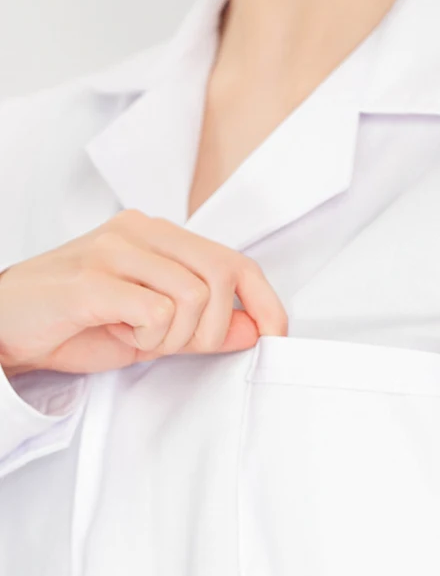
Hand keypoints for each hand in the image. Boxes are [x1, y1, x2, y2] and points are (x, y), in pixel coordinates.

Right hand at [0, 209, 287, 375]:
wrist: (7, 328)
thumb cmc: (79, 323)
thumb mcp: (157, 331)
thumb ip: (204, 326)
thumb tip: (254, 328)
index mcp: (161, 236)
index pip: (236, 262)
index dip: (265, 302)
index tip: (275, 335)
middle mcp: (140, 231)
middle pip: (221, 275)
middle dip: (212, 327)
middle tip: (177, 344)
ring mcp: (114, 249)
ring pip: (193, 296)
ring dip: (174, 336)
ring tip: (138, 336)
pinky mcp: (91, 278)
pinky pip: (156, 311)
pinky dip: (149, 336)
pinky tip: (121, 333)